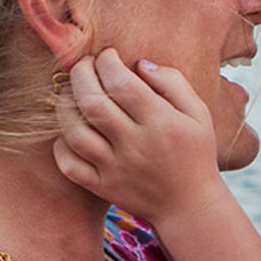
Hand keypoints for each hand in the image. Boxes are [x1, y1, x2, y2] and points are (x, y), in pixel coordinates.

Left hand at [53, 48, 221, 219]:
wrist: (190, 205)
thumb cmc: (196, 153)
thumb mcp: (198, 114)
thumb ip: (173, 83)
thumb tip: (140, 64)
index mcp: (161, 122)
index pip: (122, 84)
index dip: (108, 62)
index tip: (107, 55)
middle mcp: (135, 145)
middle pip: (93, 102)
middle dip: (81, 74)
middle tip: (83, 64)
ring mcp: (115, 168)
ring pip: (75, 132)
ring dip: (65, 106)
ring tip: (72, 92)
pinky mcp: (102, 187)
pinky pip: (70, 164)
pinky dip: (61, 145)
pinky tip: (69, 130)